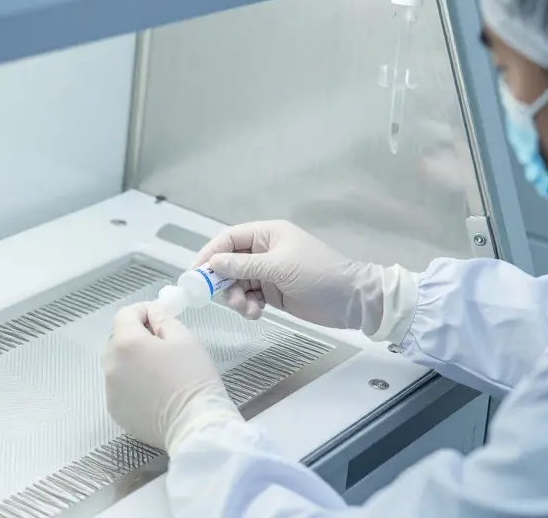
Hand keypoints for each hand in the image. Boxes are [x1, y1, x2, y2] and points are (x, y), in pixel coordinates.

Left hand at [104, 303, 240, 453]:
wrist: (194, 424)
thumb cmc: (193, 377)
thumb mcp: (184, 339)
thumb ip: (163, 320)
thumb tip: (153, 312)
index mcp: (126, 344)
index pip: (125, 315)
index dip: (142, 310)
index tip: (160, 315)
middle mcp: (111, 366)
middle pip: (118, 339)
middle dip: (137, 335)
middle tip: (162, 342)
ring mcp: (110, 391)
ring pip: (118, 365)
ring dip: (132, 360)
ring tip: (158, 369)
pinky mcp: (115, 411)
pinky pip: (120, 387)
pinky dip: (131, 382)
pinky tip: (152, 390)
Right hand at [195, 220, 411, 337]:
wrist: (351, 300)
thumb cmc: (318, 274)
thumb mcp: (279, 268)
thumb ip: (244, 266)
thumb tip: (213, 263)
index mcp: (268, 234)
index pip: (229, 239)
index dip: (210, 253)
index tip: (195, 273)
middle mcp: (265, 251)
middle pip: (230, 263)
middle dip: (223, 281)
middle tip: (221, 298)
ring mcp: (269, 272)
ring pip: (238, 283)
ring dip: (237, 297)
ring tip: (247, 309)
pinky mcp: (274, 292)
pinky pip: (250, 297)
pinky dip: (248, 306)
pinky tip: (257, 314)